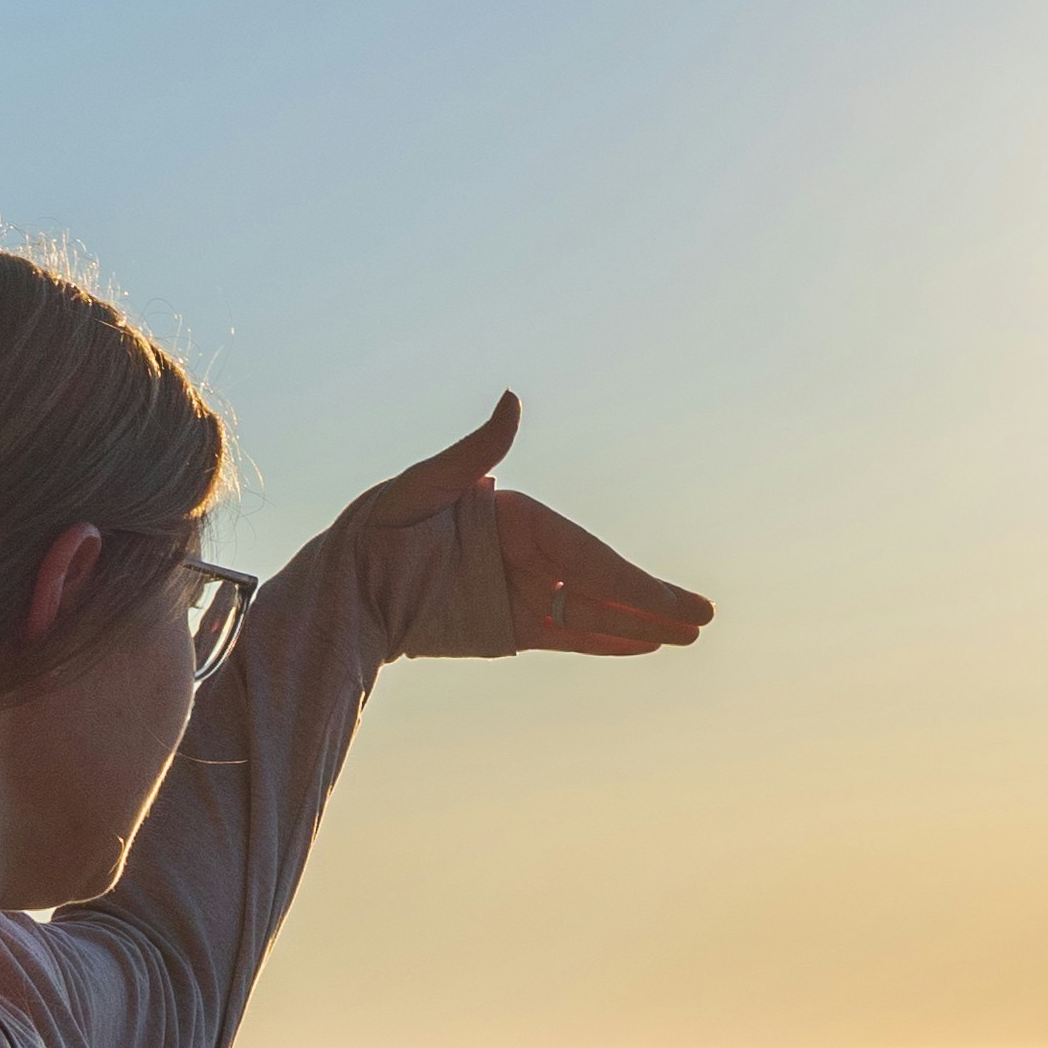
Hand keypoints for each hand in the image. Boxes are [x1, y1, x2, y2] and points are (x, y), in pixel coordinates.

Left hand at [337, 396, 712, 658]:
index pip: (587, 555)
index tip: (676, 602)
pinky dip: (605, 641)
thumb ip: (475, 451)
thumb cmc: (377, 523)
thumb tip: (512, 402)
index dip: (635, 582)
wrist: (343, 583)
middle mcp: (529, 554)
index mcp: (518, 517)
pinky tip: (644, 645)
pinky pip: (567, 636)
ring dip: (640, 624)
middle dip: (653, 604)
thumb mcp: (423, 484)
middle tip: (704, 620)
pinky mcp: (507, 628)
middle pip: (602, 584)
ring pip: (593, 613)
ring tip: (688, 636)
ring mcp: (522, 593)